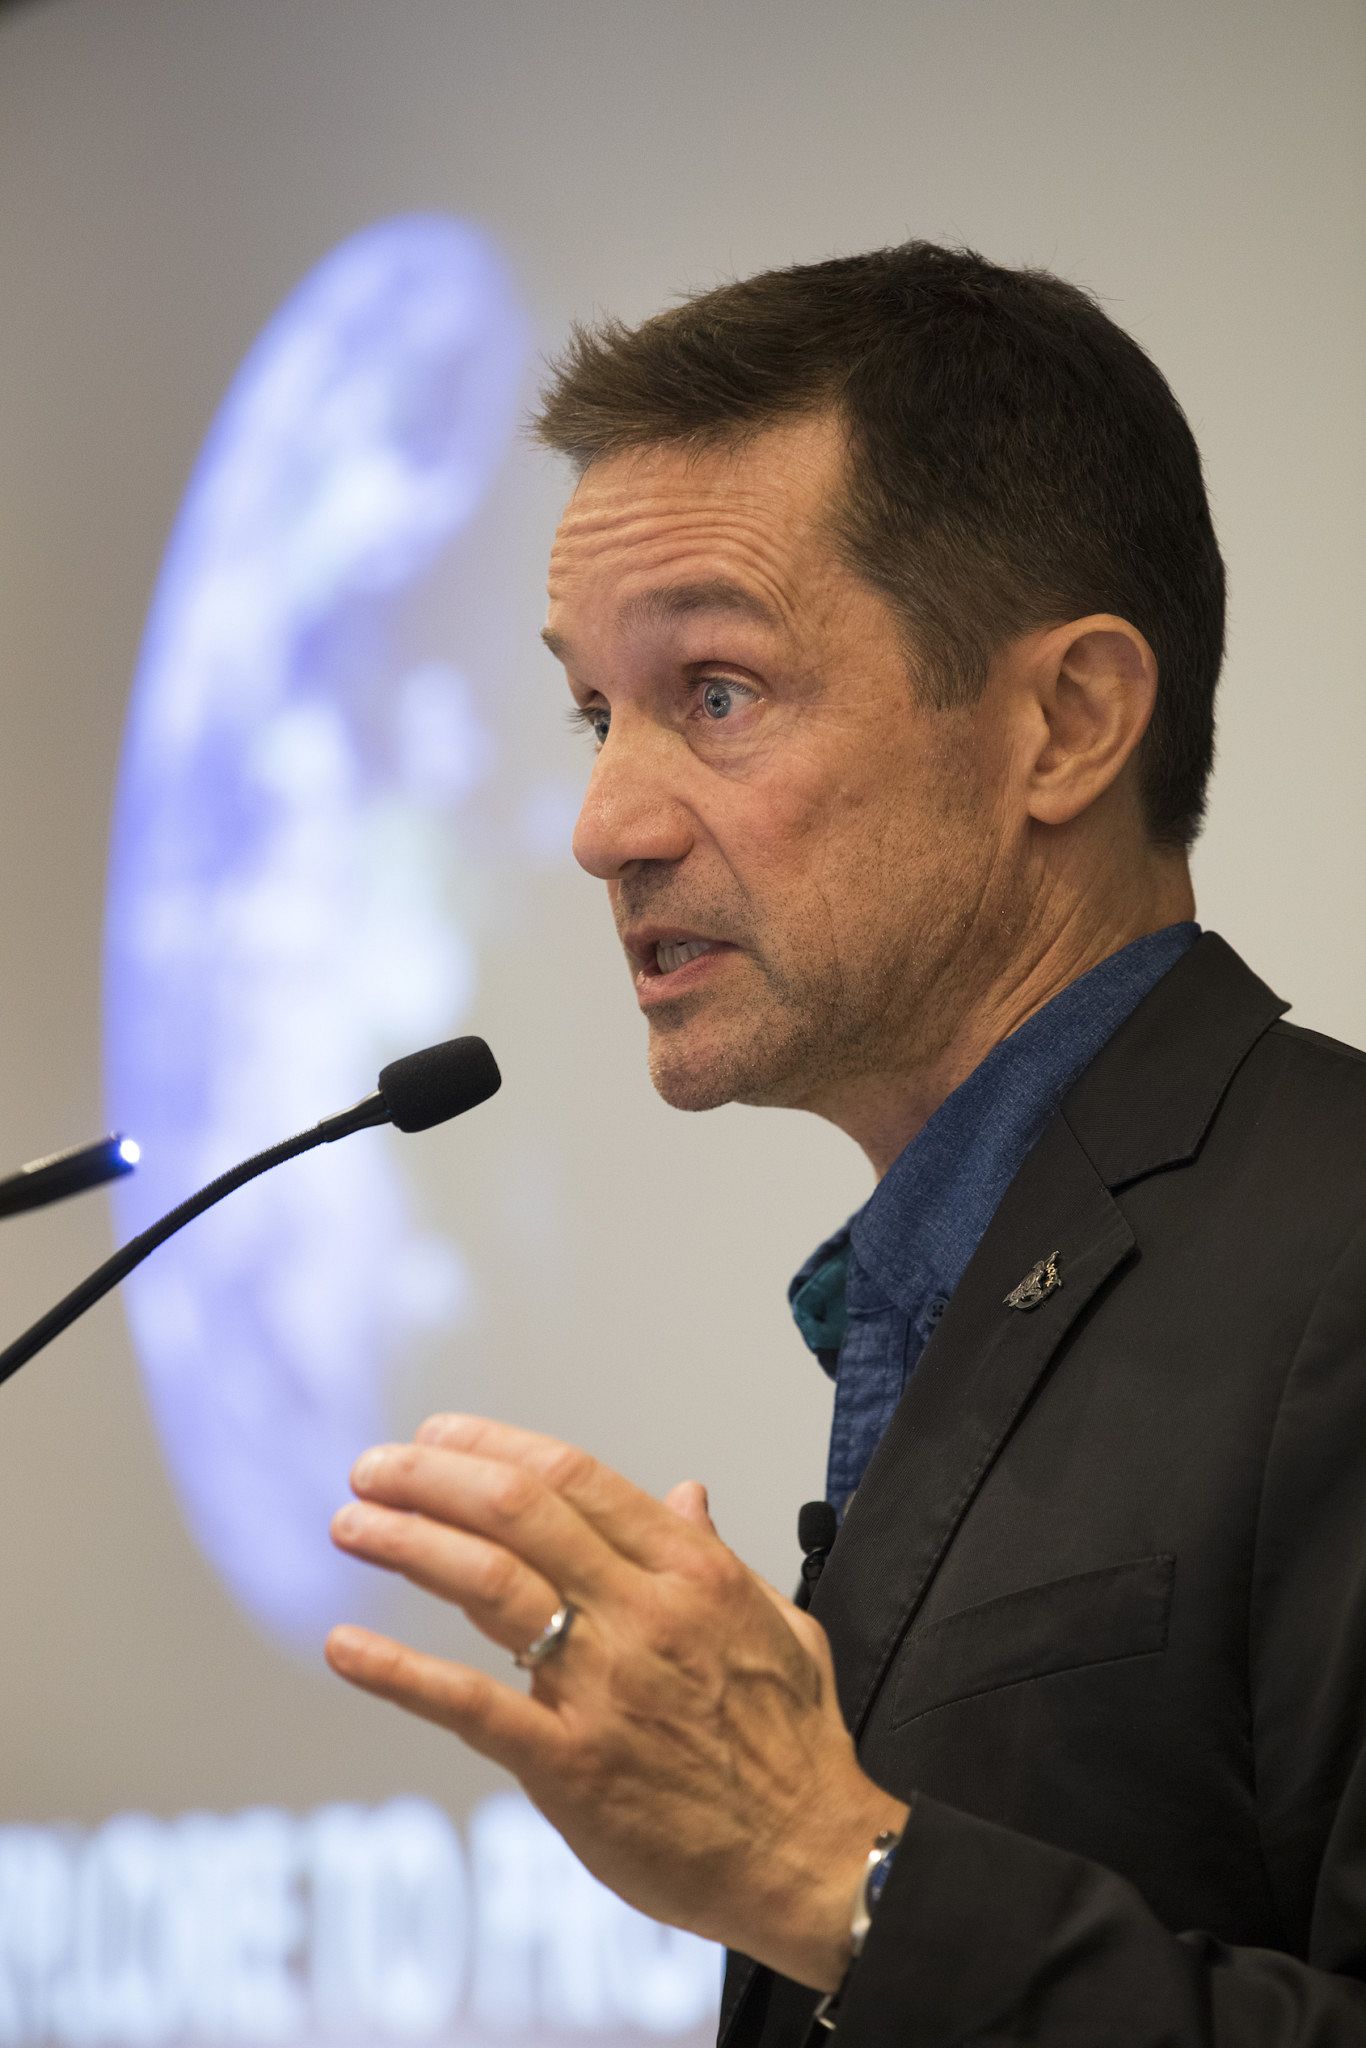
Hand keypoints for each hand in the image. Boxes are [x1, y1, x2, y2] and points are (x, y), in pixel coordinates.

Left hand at [324, 1414, 907, 1989]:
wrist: (812, 1859)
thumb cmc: (797, 1746)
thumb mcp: (778, 1623)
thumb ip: (714, 1554)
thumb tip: (684, 1493)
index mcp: (691, 1571)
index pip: (573, 1477)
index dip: (493, 1446)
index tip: (439, 1436)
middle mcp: (642, 1614)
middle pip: (518, 1512)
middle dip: (432, 1478)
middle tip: (371, 1468)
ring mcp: (603, 1689)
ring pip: (488, 1586)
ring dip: (407, 1544)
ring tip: (351, 1525)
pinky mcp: (571, 1767)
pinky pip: (471, 1705)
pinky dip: (399, 1673)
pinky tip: (345, 1649)